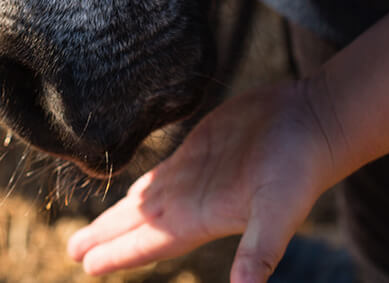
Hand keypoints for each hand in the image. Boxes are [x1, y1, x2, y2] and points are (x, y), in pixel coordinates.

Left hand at [67, 80, 339, 282]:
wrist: (317, 122)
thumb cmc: (300, 166)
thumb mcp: (278, 210)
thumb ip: (259, 251)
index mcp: (200, 218)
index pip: (147, 244)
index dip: (116, 255)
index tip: (85, 265)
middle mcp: (191, 201)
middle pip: (137, 225)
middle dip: (105, 238)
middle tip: (71, 251)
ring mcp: (194, 175)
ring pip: (144, 201)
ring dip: (119, 215)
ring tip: (92, 228)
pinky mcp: (199, 149)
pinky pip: (160, 172)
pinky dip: (142, 185)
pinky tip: (132, 190)